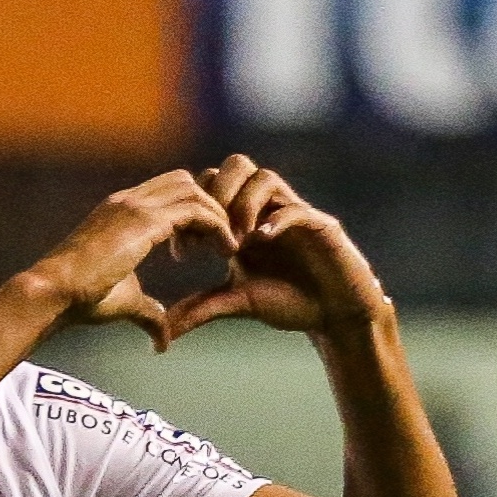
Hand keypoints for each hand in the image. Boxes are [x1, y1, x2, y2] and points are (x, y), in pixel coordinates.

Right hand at [24, 170, 237, 350]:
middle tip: (216, 243)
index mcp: (119, 212)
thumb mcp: (125, 301)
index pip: (166, 193)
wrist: (56, 292)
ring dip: (217, 215)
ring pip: (194, 190)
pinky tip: (224, 251)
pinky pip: (197, 209)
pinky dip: (217, 225)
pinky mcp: (145, 220)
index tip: (196, 248)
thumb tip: (162, 340)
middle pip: (184, 182)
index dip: (189, 215)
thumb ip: (149, 311)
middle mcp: (128, 201)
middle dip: (207, 207)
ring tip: (227, 247)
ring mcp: (135, 206)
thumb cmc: (81, 298)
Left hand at [166, 155, 390, 342]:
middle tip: (207, 239)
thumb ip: (200, 309)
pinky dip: (275, 220)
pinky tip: (260, 242)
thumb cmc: (287, 303)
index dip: (191, 212)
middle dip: (214, 196)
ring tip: (236, 243)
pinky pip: (296, 208)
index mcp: (242, 219)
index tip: (183, 252)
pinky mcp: (320, 226)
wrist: (333, 316)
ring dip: (242, 205)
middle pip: (236, 165)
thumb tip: (163, 331)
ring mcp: (293, 212)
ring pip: (264, 177)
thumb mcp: (235, 303)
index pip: (210, 185)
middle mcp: (266, 208)